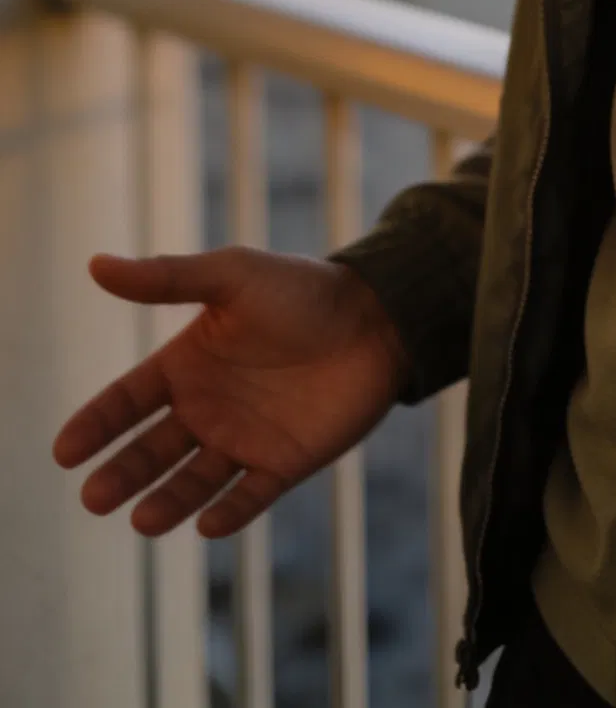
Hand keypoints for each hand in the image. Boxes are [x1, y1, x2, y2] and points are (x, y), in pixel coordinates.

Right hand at [53, 248, 408, 538]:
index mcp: (188, 364)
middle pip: (151, 450)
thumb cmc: (300, 290)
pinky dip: (228, 512)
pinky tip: (207, 524)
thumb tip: (96, 266)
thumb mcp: (232, 276)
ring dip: (167, 502)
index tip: (65, 451)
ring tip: (142, 520)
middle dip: (122, 473)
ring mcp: (243, 438)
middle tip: (94, 497)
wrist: (376, 316)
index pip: (128, 401)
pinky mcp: (283, 463)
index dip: (97, 424)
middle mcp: (207, 407)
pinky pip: (249, 496)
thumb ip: (168, 278)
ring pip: (192, 481)